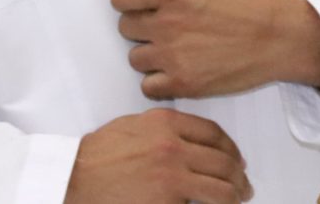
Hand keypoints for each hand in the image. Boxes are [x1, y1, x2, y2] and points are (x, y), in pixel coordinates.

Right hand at [65, 108, 252, 203]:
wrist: (75, 177)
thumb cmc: (99, 154)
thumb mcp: (134, 125)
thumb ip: (165, 128)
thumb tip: (191, 141)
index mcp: (166, 123)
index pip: (214, 133)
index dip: (231, 148)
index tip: (236, 157)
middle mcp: (174, 146)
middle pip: (223, 161)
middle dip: (238, 175)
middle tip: (243, 184)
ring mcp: (172, 176)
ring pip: (221, 187)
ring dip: (235, 195)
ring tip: (239, 198)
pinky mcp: (168, 202)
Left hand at [111, 0, 319, 99]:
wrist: (276, 36)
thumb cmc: (242, 4)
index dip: (128, 1)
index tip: (141, 5)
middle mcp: (167, 24)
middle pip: (125, 28)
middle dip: (142, 27)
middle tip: (167, 29)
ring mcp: (173, 56)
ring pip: (135, 59)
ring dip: (151, 56)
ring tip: (176, 51)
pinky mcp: (184, 84)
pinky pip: (148, 87)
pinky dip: (159, 82)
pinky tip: (178, 72)